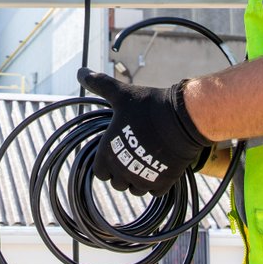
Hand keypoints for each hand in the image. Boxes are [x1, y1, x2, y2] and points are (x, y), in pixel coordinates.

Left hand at [78, 68, 211, 195]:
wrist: (182, 118)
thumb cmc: (148, 106)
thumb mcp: (121, 94)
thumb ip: (99, 84)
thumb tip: (80, 71)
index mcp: (108, 153)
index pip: (100, 173)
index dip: (107, 163)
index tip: (118, 150)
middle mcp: (122, 171)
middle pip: (117, 183)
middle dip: (123, 171)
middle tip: (134, 153)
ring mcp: (143, 179)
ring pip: (135, 189)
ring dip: (138, 179)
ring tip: (147, 159)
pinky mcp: (162, 184)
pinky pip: (154, 191)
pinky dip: (156, 183)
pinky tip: (160, 165)